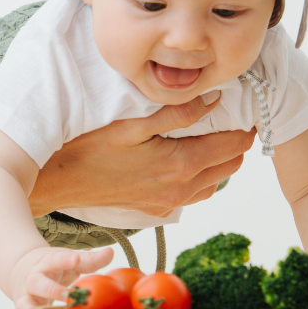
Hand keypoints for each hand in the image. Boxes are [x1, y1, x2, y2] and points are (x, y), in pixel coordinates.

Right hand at [11, 246, 113, 308]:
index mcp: (45, 264)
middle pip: (38, 283)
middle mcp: (32, 281)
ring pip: (25, 308)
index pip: (55, 259)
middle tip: (67, 296)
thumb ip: (90, 259)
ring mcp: (25, 299)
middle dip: (51, 290)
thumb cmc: (52, 266)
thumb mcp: (68, 260)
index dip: (65, 259)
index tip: (76, 259)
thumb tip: (111, 252)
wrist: (22, 271)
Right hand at [31, 95, 255, 217]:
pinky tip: (186, 156)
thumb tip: (214, 99)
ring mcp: (169, 204)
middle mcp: (181, 190)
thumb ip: (178, 112)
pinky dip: (201, 175)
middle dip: (236, 141)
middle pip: (230, 165)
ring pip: (214, 182)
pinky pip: (193, 193)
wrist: (61, 182)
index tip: (246, 106)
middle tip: (231, 115)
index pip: (233, 146)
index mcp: (180, 166)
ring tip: (211, 132)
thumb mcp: (135, 122)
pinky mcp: (157, 209)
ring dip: (219, 159)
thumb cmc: (91, 148)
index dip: (245, 125)